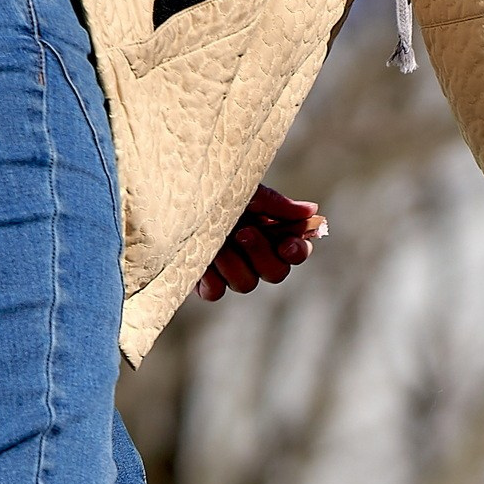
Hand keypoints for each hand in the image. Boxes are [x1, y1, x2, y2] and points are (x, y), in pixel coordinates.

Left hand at [196, 186, 325, 300]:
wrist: (172, 195)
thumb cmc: (212, 190)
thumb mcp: (245, 192)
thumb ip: (277, 204)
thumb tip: (311, 211)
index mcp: (270, 234)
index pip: (296, 252)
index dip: (297, 252)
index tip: (286, 243)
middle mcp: (254, 257)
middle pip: (275, 273)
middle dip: (261, 254)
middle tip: (243, 232)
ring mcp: (229, 271)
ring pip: (246, 284)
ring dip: (233, 264)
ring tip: (216, 243)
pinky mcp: (203, 282)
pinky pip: (215, 293)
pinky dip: (211, 279)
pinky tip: (203, 259)